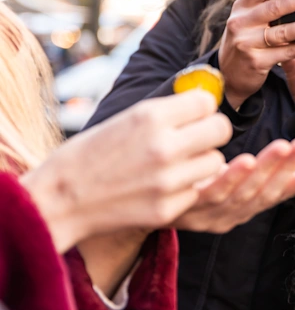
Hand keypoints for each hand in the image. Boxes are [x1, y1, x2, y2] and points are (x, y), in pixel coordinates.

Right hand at [21, 90, 230, 251]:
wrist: (58, 200)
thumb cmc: (90, 154)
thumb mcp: (125, 120)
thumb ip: (167, 112)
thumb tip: (207, 101)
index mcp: (150, 117)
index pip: (207, 102)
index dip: (202, 109)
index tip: (193, 116)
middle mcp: (163, 146)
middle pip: (221, 130)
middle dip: (211, 133)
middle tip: (196, 139)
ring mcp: (167, 180)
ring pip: (214, 162)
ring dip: (201, 162)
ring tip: (176, 165)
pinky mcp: (168, 208)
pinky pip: (197, 190)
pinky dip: (185, 189)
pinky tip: (162, 188)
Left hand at [175, 137, 294, 232]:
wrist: (146, 202)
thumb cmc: (201, 187)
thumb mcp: (242, 183)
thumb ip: (279, 176)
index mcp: (246, 209)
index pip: (277, 193)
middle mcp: (230, 217)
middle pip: (262, 193)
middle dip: (282, 168)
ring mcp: (208, 215)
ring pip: (240, 195)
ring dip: (260, 172)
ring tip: (276, 149)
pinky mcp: (186, 208)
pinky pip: (210, 195)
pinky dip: (228, 180)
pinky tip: (240, 161)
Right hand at [218, 0, 294, 109]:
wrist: (229, 73)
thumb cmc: (248, 38)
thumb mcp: (250, 18)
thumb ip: (269, 3)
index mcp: (241, 6)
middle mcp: (241, 22)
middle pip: (274, 7)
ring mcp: (247, 42)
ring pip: (283, 32)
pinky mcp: (257, 61)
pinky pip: (287, 52)